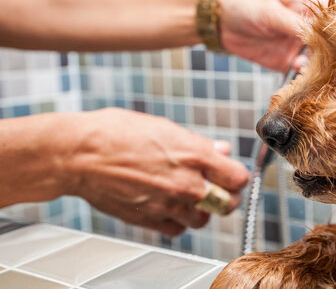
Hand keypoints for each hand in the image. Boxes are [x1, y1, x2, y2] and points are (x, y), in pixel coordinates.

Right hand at [61, 108, 248, 235]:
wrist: (78, 155)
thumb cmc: (114, 133)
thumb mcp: (163, 127)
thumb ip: (197, 143)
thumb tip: (219, 149)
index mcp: (194, 155)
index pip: (237, 177)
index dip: (236, 176)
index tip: (231, 174)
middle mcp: (185, 183)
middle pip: (226, 203)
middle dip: (225, 196)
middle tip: (216, 188)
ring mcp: (168, 204)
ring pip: (202, 220)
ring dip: (201, 210)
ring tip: (190, 196)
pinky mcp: (149, 219)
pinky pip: (176, 230)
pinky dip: (177, 222)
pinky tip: (171, 207)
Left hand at [218, 0, 323, 71]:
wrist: (221, 22)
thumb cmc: (247, 6)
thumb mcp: (272, 12)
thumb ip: (295, 24)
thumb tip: (319, 34)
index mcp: (311, 6)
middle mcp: (311, 27)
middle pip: (333, 41)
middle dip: (334, 52)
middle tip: (332, 59)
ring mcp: (301, 45)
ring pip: (321, 59)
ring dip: (321, 65)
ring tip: (313, 66)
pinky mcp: (290, 62)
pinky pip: (304, 72)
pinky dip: (306, 75)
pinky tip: (299, 71)